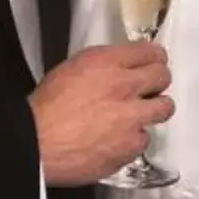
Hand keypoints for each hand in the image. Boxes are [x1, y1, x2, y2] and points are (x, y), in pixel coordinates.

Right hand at [31, 41, 172, 187]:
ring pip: (164, 108)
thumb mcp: (70, 69)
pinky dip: (132, 140)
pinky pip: (142, 140)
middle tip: (148, 88)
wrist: (35, 143)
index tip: (153, 62)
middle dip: (158, 80)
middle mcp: (125, 87)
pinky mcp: (131, 147)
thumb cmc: (45, 106)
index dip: (154, 57)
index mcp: (106, 63)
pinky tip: (115, 141)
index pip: (149, 51)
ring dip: (152, 110)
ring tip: (136, 116)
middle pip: (163, 76)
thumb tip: (121, 68)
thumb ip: (102, 66)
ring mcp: (132, 119)